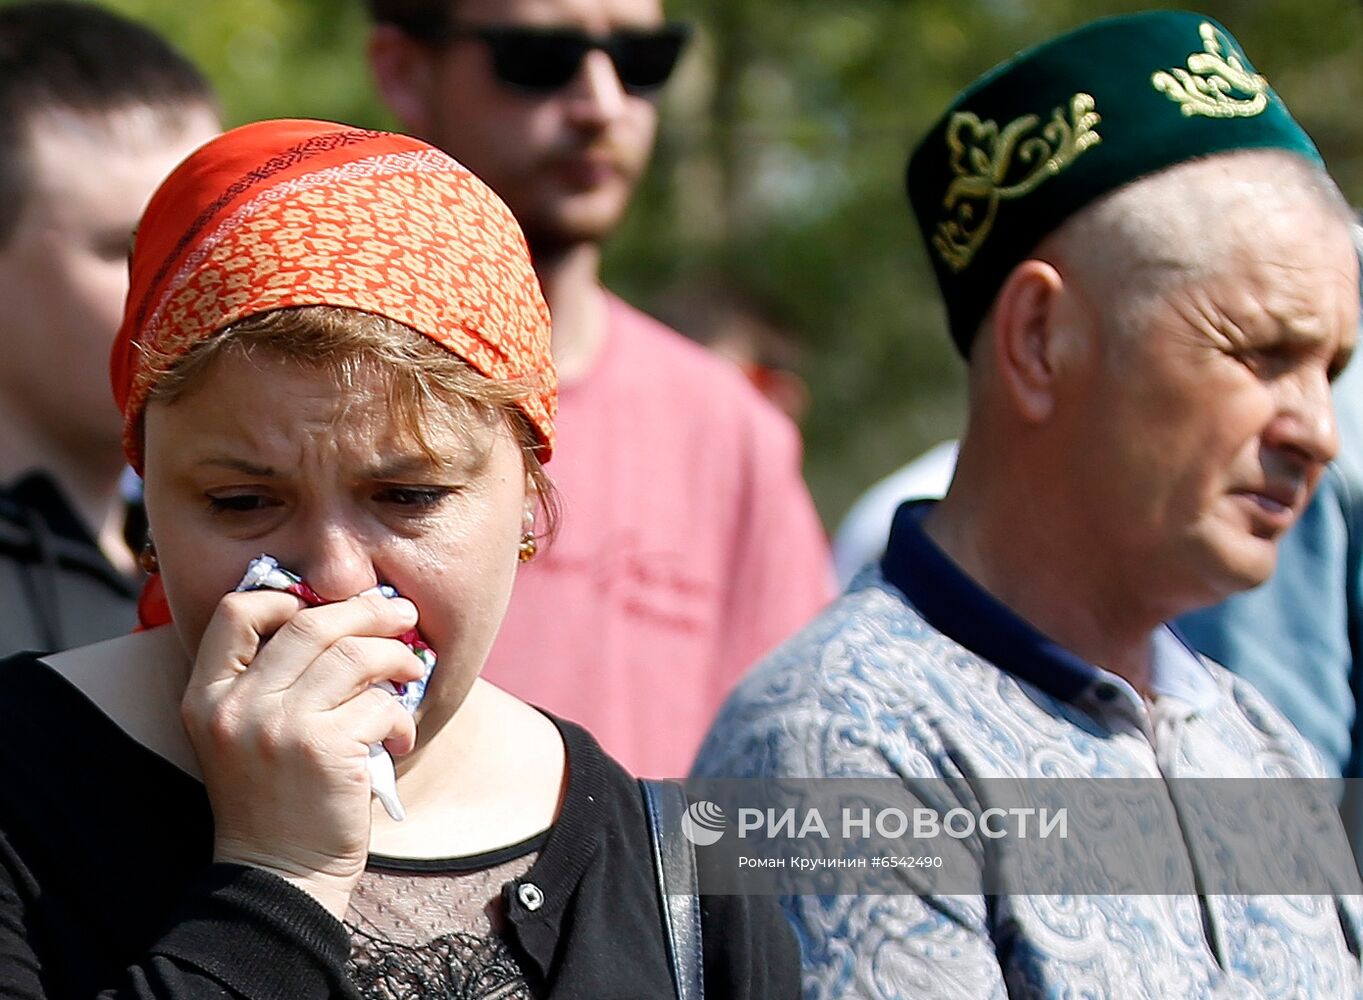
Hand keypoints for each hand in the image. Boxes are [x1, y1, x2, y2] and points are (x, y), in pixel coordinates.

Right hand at [182, 589, 423, 918]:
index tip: (327, 609)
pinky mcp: (323, 749)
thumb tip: (341, 619)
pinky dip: (402, 716)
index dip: (286, 596)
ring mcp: (278, 726)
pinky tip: (400, 736)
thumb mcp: (243, 734)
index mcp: (207, 695)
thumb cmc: (275, 800)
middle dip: (367, 612)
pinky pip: (380, 704)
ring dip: (396, 658)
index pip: (237, 610)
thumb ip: (269, 680)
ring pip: (355, 655)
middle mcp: (236, 705)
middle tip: (402, 616)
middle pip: (311, 623)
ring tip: (411, 671)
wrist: (279, 876)